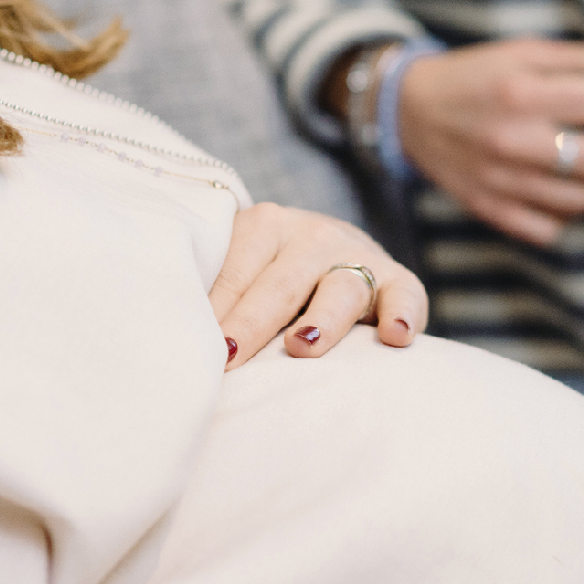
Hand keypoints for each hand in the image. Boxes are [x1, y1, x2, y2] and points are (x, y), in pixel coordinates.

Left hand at [213, 203, 427, 368]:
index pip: (235, 271)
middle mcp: (313, 235)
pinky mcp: (398, 280)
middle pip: (281, 284)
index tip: (192, 346)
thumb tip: (177, 338)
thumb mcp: (241, 270)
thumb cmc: (269, 276)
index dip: (214, 310)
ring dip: (323, 319)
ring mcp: (358, 255)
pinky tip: (396, 336)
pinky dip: (403, 313)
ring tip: (302, 346)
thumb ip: (218, 294)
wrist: (329, 251)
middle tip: (228, 357)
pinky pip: (406, 294)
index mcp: (266, 226)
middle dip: (252, 322)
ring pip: (341, 288)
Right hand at [397, 38, 583, 244]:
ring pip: (583, 200)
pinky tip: (546, 190)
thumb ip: (583, 58)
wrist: (411, 111)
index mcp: (522, 92)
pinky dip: (556, 214)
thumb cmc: (476, 77)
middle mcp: (512, 140)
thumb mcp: (524, 52)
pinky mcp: (491, 211)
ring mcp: (502, 181)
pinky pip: (551, 231)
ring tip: (566, 164)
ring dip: (583, 182)